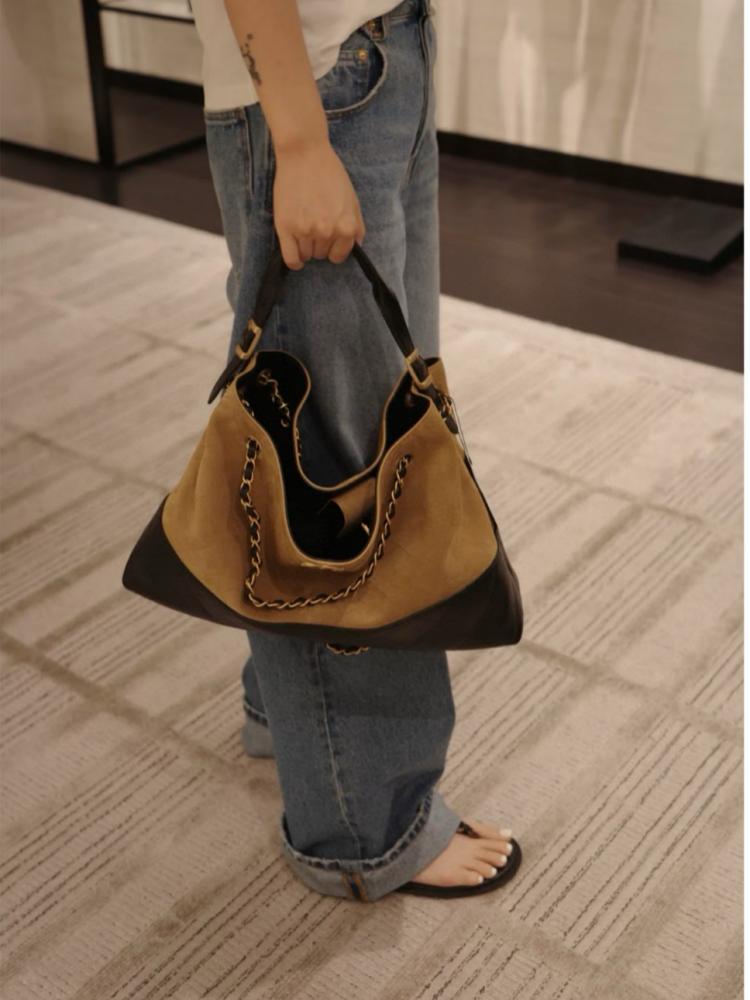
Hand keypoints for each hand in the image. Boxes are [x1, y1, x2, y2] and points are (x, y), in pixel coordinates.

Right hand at [272, 136, 365, 268]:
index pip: (339, 255)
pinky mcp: (286, 228)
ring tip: (304, 228)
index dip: (334, 249)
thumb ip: (356, 225)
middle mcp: (327, 232)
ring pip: (307, 255)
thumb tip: (355, 246)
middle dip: (320, 244)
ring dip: (306, 247)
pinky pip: (291, 258)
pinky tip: (297, 258)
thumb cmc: (330, 174)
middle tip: (315, 225)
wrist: (304, 154)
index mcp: (346, 227)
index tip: (329, 241)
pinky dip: (295, 261)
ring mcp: (306, 231)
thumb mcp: (352, 200)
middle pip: (322, 254)